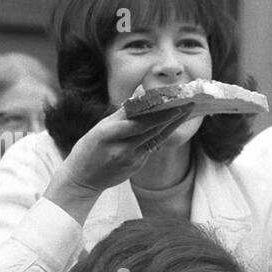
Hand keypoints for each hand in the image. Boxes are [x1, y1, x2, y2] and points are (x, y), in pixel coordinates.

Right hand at [45, 106, 191, 215]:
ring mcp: (129, 160)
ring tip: (185, 112)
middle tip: (189, 105)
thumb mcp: (99, 128)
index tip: (174, 102)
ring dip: (171, 125)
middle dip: (171, 116)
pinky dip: (161, 135)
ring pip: (154, 139)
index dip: (158, 113)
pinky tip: (171, 125)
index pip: (138, 121)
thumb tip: (140, 91)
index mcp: (107, 133)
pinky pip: (150, 148)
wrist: (82, 180)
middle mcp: (120, 147)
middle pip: (151, 130)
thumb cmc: (89, 149)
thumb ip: (122, 111)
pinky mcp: (135, 167)